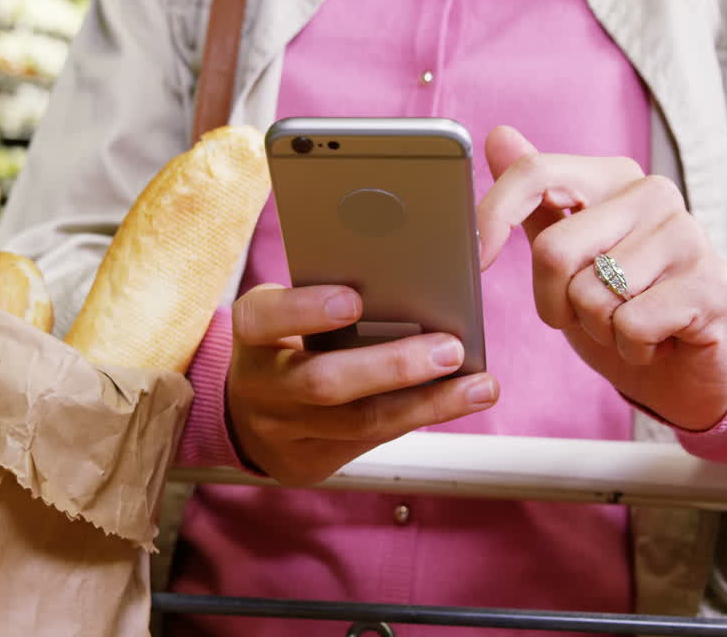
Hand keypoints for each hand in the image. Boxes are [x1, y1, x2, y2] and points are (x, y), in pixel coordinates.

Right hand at [226, 284, 498, 486]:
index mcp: (251, 333)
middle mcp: (258, 386)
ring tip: (479, 386)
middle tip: (450, 348)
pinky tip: (457, 401)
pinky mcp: (307, 463)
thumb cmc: (289, 340)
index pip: (264, 319)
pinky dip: (417, 418)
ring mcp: (280, 432)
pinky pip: (369, 442)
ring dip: (426, 403)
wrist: (247, 412)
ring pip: (359, 422)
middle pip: (323, 382)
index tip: (354, 299)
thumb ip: (341, 290)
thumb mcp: (292, 308)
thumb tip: (437, 263)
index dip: (305, 310)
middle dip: (393, 366)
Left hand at [477, 126, 726, 430]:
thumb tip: (497, 135)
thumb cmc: (618, 305)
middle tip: (586, 313)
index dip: (494, 216)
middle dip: (554, 302)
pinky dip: (631, 348)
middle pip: (553, 250)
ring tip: (627, 323)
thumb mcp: (567, 254)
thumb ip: (535, 198)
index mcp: (613, 176)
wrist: (684, 365)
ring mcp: (688, 237)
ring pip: (591, 296)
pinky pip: (630, 325)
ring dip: (597, 328)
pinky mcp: (712, 286)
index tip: (479, 261)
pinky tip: (656, 340)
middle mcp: (654, 194)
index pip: (535, 174)